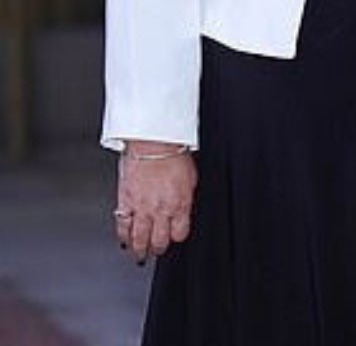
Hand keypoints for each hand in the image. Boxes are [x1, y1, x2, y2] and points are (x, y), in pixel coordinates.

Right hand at [113, 141, 196, 262]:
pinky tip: (125, 241)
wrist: (153, 143)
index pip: (180, 233)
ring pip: (139, 239)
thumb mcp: (190, 178)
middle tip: (156, 250)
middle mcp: (161, 210)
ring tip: (140, 254)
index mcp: (180, 204)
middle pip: (159, 240)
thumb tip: (183, 210)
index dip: (177, 236)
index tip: (174, 236)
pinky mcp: (125, 202)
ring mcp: (141, 208)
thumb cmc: (173, 155)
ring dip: (139, 250)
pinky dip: (123, 236)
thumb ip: (185, 198)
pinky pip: (122, 226)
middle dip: (158, 248)